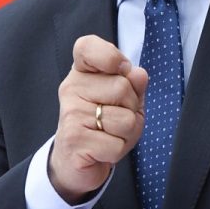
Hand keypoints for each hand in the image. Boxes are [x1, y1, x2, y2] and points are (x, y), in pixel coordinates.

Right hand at [49, 34, 147, 202]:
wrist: (76, 162)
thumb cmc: (102, 126)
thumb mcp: (124, 101)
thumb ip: (133, 84)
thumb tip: (138, 74)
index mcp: (81, 73)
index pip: (87, 47)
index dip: (110, 56)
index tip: (120, 69)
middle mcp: (71, 89)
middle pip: (122, 87)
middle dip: (131, 109)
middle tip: (114, 119)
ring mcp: (71, 114)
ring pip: (125, 119)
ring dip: (127, 133)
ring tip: (109, 135)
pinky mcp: (74, 140)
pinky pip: (116, 144)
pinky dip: (118, 151)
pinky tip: (102, 150)